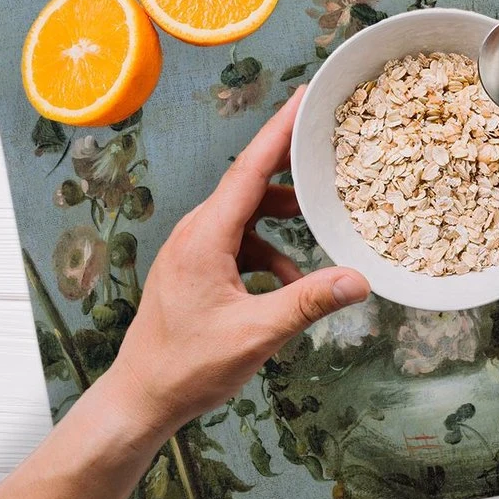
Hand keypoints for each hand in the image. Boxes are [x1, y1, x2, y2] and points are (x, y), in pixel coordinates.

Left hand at [104, 86, 369, 436]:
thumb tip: (358, 281)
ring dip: (280, 221)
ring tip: (315, 229)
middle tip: (326, 151)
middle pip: (249, 186)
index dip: (279, 132)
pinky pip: (237, 243)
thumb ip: (309, 302)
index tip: (304, 99)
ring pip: (244, 216)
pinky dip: (265, 253)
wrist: (140, 399)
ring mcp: (191, 251)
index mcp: (205, 237)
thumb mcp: (257, 334)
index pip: (249, 170)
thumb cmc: (187, 367)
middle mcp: (195, 234)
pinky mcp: (193, 269)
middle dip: (290, 171)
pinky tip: (285, 283)